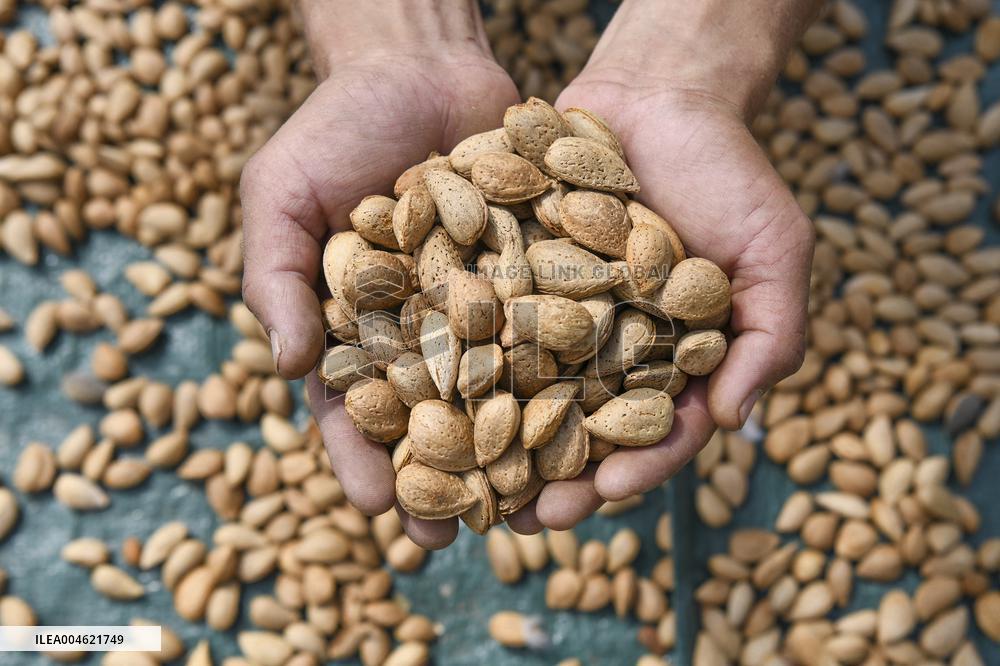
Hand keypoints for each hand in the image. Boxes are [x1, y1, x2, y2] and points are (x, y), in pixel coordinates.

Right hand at [241, 43, 519, 548]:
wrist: (421, 66)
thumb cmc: (336, 128)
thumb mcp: (282, 194)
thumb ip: (277, 277)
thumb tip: (284, 368)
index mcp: (355, 325)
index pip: (353, 406)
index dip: (361, 456)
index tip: (376, 507)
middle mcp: (425, 328)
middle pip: (431, 417)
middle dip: (440, 479)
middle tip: (453, 542)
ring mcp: (485, 306)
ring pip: (500, 391)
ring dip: (511, 450)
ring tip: (526, 507)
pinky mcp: (538, 273)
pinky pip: (554, 331)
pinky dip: (568, 374)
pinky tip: (587, 420)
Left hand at [505, 73, 814, 533]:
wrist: (662, 95)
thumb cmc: (731, 173)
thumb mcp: (776, 250)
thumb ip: (770, 335)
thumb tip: (735, 421)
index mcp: (674, 360)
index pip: (657, 429)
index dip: (635, 466)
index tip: (606, 494)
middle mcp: (611, 349)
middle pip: (582, 427)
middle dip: (555, 474)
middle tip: (523, 518)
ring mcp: (558, 315)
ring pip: (524, 388)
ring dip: (497, 437)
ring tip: (466, 479)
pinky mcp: (513, 276)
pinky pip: (484, 322)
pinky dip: (460, 355)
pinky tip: (428, 388)